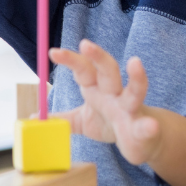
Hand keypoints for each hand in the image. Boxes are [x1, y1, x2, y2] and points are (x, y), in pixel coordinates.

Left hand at [49, 39, 161, 165]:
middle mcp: (115, 94)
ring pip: (134, 91)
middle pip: (108, 70)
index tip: (53, 52)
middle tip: (84, 44)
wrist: (140, 141)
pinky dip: (148, 127)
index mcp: (97, 89)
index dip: (70, 60)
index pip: (84, 69)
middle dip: (97, 56)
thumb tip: (35, 115)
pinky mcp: (143, 129)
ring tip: (135, 62)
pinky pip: (145, 127)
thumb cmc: (110, 124)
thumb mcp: (82, 121)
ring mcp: (130, 110)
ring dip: (136, 77)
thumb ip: (62, 118)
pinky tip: (150, 126)